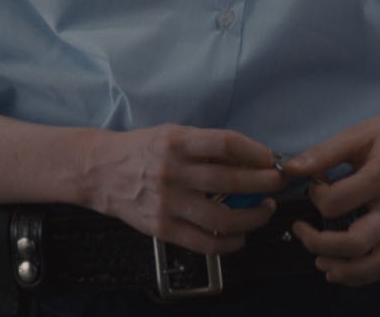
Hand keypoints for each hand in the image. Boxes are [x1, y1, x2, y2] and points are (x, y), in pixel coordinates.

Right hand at [80, 124, 285, 256]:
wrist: (100, 171)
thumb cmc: (141, 150)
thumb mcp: (171, 134)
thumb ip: (205, 145)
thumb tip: (249, 158)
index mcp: (175, 143)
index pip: (226, 145)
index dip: (256, 152)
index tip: (271, 158)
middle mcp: (172, 172)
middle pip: (231, 181)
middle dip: (265, 183)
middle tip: (279, 183)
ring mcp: (167, 203)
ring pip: (223, 218)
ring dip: (254, 217)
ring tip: (265, 209)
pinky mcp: (163, 229)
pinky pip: (206, 244)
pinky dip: (231, 243)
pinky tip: (241, 236)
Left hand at [281, 99, 379, 285]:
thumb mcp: (359, 132)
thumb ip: (324, 152)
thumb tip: (291, 168)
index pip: (339, 202)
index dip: (316, 197)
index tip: (313, 186)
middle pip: (359, 242)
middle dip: (321, 244)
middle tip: (301, 231)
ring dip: (346, 271)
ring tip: (320, 262)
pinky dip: (365, 273)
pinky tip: (343, 268)